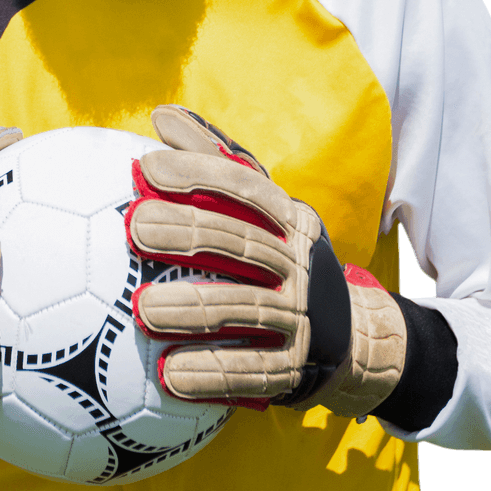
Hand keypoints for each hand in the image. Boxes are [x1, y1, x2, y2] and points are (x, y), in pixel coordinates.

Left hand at [126, 106, 406, 416]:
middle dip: (188, 234)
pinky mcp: (299, 366)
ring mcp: (304, 314)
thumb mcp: (265, 208)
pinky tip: (169, 375)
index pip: (246, 186)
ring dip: (194, 309)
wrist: (355, 335)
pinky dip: (212, 374)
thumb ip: (216, 160)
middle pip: (242, 243)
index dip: (199, 172)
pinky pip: (253, 371)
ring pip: (246, 308)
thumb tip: (161, 115)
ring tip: (143, 310)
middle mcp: (301, 262)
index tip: (147, 167)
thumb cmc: (283, 258)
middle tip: (135, 229)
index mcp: (290, 218)